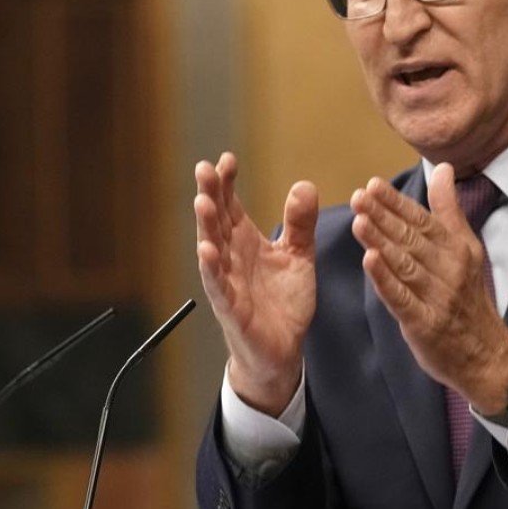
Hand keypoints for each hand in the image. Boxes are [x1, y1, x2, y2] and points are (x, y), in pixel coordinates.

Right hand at [195, 152, 317, 415]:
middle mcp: (231, 256)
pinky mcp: (231, 307)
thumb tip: (304, 185)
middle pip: (217, 220)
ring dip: (206, 226)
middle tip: (205, 169)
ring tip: (202, 202)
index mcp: (246, 241)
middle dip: (210, 195)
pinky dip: (211, 268)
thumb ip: (300, 223)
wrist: (283, 349)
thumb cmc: (284, 302)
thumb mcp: (299, 256)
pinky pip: (218, 285)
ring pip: (211, 248)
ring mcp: (227, 281)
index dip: (227, 184)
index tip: (227, 159)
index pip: (232, 206)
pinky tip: (206, 250)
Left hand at [350, 163, 507, 414]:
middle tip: (358, 196)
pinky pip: (403, 298)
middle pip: (411, 239)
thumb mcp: (466, 249)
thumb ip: (448, 209)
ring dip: (381, 242)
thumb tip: (443, 168)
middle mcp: (449, 269)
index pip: (422, 220)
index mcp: (456, 249)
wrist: (486, 354)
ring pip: (405, 264)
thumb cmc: (468, 298)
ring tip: (359, 220)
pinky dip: (386, 279)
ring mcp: (437, 297)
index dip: (396, 203)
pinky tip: (369, 261)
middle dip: (383, 217)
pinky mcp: (425, 323)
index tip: (373, 184)